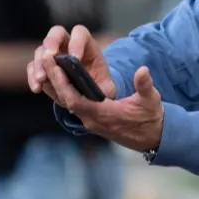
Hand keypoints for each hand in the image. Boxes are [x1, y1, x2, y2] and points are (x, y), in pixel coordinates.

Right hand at [28, 25, 115, 101]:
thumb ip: (102, 87)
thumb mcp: (107, 87)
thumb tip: (91, 89)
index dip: (76, 42)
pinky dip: (32, 77)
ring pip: (41, 50)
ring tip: (42, 78)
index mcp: (87, 45)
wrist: (89, 94)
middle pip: (56, 33)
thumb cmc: (100, 87)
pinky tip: (37, 89)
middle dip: (52, 43)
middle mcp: (68, 45)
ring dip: (40, 63)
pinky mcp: (42, 68)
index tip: (75, 58)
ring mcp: (52, 55)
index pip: (80, 33)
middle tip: (51, 57)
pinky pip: (32, 67)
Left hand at [48, 63, 163, 153]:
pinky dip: (67, 92)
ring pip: (68, 103)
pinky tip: (63, 78)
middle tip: (46, 60)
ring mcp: (92, 121)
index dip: (64, 85)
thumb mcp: (150, 100)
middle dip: (56, 80)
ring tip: (51, 65)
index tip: (56, 68)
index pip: (75, 100)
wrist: (152, 137)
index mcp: (104, 114)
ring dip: (59, 85)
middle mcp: (93, 120)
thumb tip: (142, 70)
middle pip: (67, 100)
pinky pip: (74, 105)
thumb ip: (144, 85)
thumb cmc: (150, 118)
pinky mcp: (93, 120)